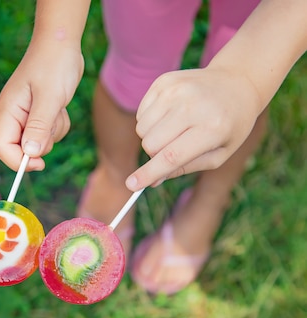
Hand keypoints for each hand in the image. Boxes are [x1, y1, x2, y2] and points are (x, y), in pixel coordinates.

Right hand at [0, 40, 83, 170]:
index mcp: (8, 111)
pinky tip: (60, 107)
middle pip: (21, 148)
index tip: (40, 163)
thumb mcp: (49, 98)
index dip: (19, 161)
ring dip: (52, 132)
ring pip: (38, 142)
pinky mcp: (38, 114)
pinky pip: (47, 133)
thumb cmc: (53, 65)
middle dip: (42, 143)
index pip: (2, 148)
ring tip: (58, 108)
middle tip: (53, 121)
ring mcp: (25, 115)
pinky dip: (57, 125)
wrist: (61, 44)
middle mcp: (13, 115)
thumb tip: (30, 154)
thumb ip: (39, 127)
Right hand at [126, 67, 260, 189]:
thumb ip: (185, 168)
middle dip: (155, 153)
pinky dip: (150, 120)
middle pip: (150, 143)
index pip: (172, 156)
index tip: (131, 185)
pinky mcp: (164, 81)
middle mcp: (192, 106)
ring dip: (152, 136)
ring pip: (141, 129)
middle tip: (173, 148)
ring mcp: (176, 90)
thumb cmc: (229, 126)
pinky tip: (170, 114)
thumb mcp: (218, 154)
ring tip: (174, 129)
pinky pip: (141, 113)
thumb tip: (152, 181)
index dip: (149, 173)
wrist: (238, 82)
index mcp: (212, 128)